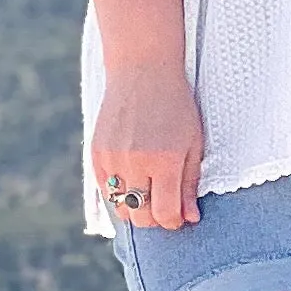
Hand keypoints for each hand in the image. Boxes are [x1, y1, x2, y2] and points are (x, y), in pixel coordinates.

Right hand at [91, 57, 203, 230]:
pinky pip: (106, 188)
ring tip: (149, 191)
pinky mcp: (97, 153)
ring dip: (136, 206)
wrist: (143, 69)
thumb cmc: (176, 105)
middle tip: (165, 207)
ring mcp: (112, 158)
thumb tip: (189, 218)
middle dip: (155, 218)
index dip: (174, 221)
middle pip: (141, 216)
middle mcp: (136, 162)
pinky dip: (120, 190)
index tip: (180, 216)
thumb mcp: (193, 143)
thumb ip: (189, 183)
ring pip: (121, 205)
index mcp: (165, 160)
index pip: (164, 214)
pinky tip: (133, 177)